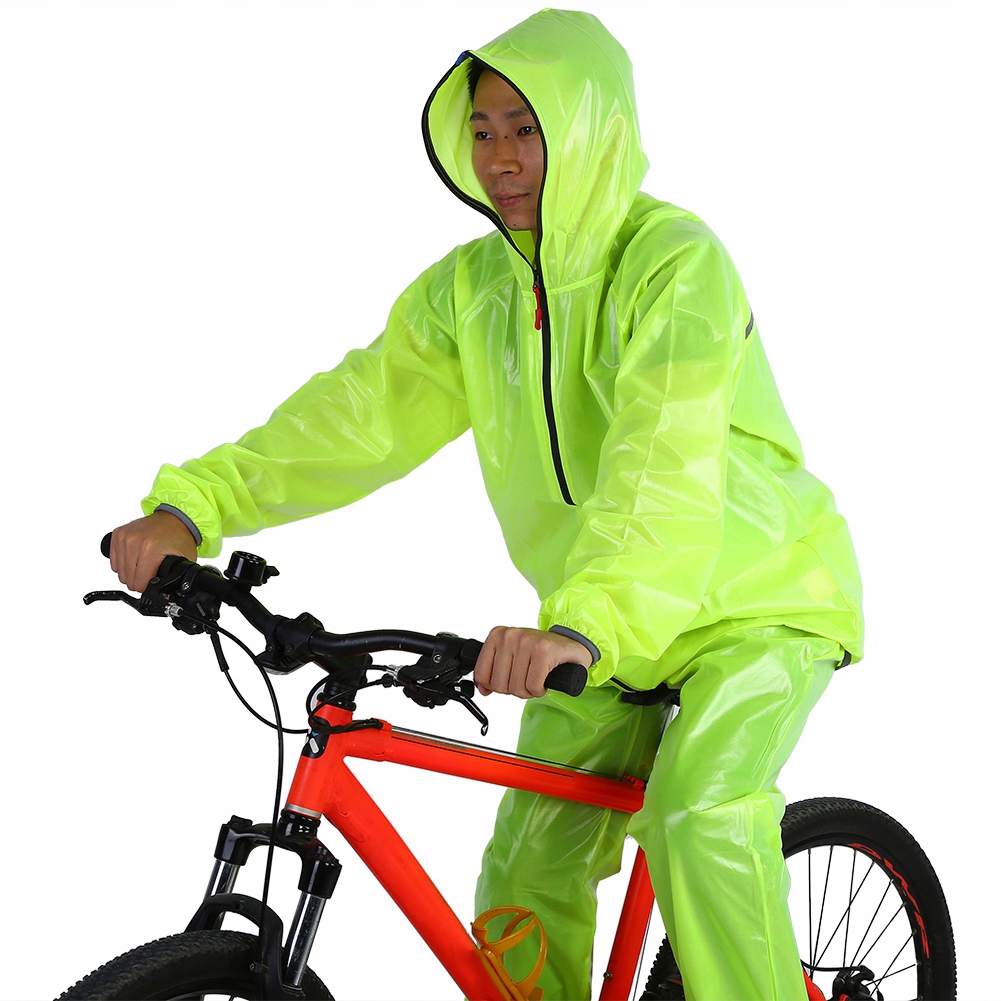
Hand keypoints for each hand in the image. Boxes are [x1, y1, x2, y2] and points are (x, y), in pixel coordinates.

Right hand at [109, 510, 197, 592]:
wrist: (174, 517)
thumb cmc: (179, 537)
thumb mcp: (183, 560)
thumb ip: (175, 580)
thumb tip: (167, 598)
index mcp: (150, 549)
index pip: (140, 582)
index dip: (147, 587)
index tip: (153, 583)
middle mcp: (135, 541)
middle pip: (128, 578)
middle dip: (139, 581)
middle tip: (149, 574)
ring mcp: (125, 537)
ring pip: (119, 572)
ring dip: (130, 573)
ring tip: (143, 566)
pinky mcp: (117, 534)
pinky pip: (114, 561)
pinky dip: (123, 564)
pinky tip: (135, 559)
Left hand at [474, 626, 592, 698]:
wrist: (571, 645)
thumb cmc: (539, 652)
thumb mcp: (510, 657)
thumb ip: (493, 672)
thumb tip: (482, 689)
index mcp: (497, 635)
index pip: (481, 674)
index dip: (494, 685)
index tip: (507, 680)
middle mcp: (510, 636)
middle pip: (499, 684)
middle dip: (514, 689)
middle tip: (526, 679)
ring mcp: (527, 642)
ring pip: (516, 687)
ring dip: (528, 691)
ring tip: (536, 678)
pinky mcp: (544, 651)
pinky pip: (533, 685)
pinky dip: (539, 690)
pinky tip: (544, 680)